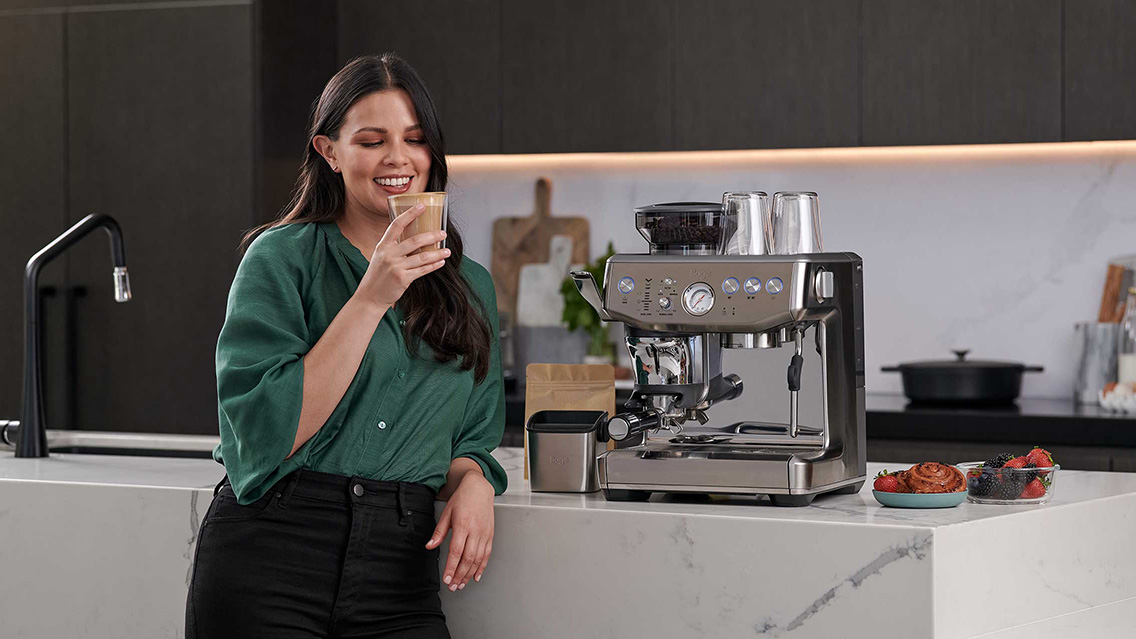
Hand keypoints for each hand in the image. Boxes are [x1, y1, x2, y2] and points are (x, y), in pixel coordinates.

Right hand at [356, 203, 448, 306]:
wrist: (370, 296)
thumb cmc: (378, 275)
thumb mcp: (381, 256)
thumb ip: (394, 247)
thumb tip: (414, 238)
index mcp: (383, 245)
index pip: (397, 225)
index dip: (410, 214)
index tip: (422, 206)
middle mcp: (389, 254)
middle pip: (414, 241)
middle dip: (432, 236)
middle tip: (443, 233)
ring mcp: (395, 267)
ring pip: (422, 257)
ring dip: (437, 253)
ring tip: (447, 250)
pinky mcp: (402, 279)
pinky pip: (422, 270)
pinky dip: (433, 266)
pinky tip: (441, 262)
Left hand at [425, 471, 494, 590]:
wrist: (479, 488)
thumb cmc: (462, 499)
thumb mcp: (447, 513)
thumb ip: (439, 532)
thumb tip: (430, 546)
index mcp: (463, 525)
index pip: (456, 551)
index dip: (451, 567)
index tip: (447, 579)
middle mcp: (476, 531)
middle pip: (468, 558)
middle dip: (460, 575)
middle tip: (453, 586)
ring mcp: (484, 534)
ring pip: (478, 559)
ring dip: (469, 574)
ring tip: (461, 584)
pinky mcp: (490, 535)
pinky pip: (487, 554)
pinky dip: (482, 567)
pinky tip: (476, 575)